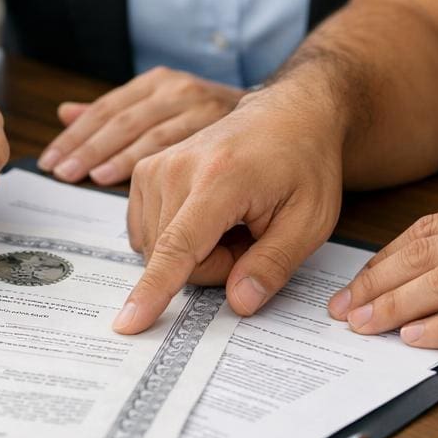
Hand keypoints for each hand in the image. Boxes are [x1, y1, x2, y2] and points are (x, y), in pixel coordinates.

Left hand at [37, 67, 244, 185]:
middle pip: (123, 119)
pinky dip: (156, 169)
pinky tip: (135, 185)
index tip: (52, 160)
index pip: (108, 109)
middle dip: (88, 147)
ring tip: (91, 176)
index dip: (77, 135)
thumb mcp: (159, 104)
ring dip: (117, 156)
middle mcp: (178, 90)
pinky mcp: (223, 130)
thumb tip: (64, 113)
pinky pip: (181, 150)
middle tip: (63, 172)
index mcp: (159, 84)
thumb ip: (113, 113)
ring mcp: (202, 108)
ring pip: (149, 133)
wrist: (292, 111)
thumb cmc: (213, 120)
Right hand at [113, 75, 345, 333]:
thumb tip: (238, 303)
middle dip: (213, 265)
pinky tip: (207, 217)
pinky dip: (178, 237)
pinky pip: (148, 233)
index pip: (178, 247)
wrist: (287, 115)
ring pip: (156, 249)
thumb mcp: (309, 221)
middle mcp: (177, 168)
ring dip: (196, 252)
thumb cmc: (302, 164)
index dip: (154, 291)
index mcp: (220, 179)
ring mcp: (155, 167)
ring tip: (232, 222)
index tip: (128, 322)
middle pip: (170, 257)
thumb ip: (273, 265)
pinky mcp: (144, 171)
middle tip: (250, 236)